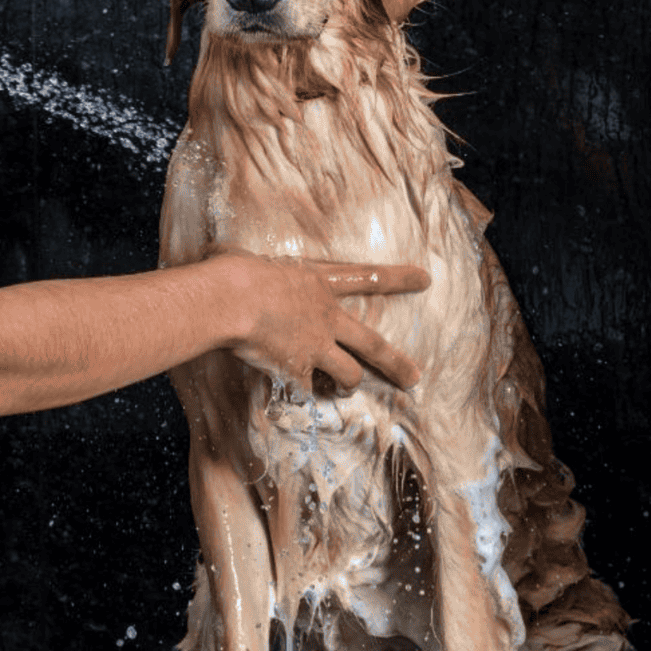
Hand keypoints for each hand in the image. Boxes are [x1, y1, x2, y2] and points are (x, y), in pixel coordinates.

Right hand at [215, 252, 430, 393]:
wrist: (232, 298)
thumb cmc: (235, 269)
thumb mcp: (248, 256)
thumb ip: (250, 262)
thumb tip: (225, 253)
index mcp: (318, 281)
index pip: (368, 277)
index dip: (399, 278)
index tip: (425, 279)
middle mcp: (326, 316)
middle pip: (373, 344)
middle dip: (395, 363)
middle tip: (414, 379)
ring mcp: (315, 346)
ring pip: (348, 375)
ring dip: (348, 385)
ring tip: (345, 392)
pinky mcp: (297, 370)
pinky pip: (305, 391)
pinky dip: (300, 396)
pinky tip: (291, 397)